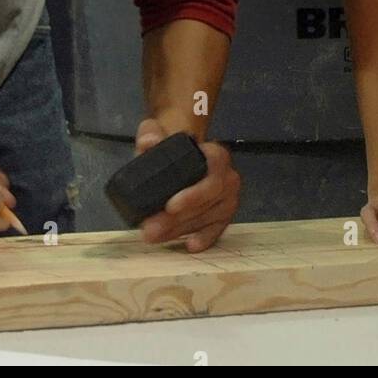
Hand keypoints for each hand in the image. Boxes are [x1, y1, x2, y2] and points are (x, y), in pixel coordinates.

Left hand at [134, 117, 239, 252]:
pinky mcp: (224, 215)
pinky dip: (205, 238)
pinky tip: (190, 245)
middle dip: (179, 219)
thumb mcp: (157, 132)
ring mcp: (228, 198)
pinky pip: (217, 229)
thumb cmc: (170, 145)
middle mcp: (227, 177)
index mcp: (215, 155)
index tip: (170, 206)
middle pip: (209, 201)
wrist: (180, 154)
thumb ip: (150, 134)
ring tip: (154, 236)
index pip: (213, 172)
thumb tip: (149, 142)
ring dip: (181, 230)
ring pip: (209, 218)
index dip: (194, 193)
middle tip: (151, 228)